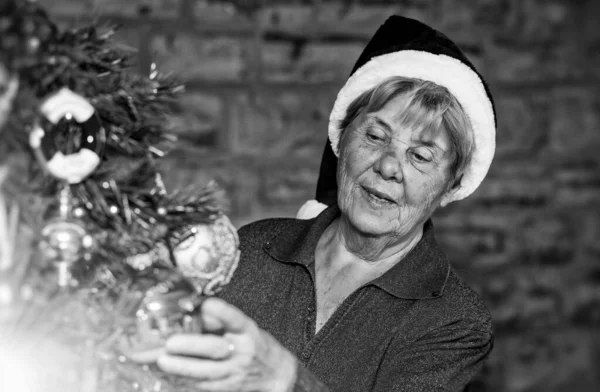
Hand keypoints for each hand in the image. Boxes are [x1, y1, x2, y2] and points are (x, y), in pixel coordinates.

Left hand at [157, 297, 296, 391]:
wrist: (275, 372)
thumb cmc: (252, 343)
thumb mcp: (242, 326)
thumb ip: (219, 319)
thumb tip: (192, 309)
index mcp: (247, 331)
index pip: (236, 319)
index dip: (223, 312)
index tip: (208, 305)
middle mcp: (242, 351)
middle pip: (216, 349)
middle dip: (191, 346)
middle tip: (170, 343)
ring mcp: (234, 373)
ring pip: (206, 373)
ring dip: (181, 368)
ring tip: (160, 362)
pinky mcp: (226, 388)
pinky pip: (201, 386)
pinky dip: (182, 380)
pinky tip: (167, 374)